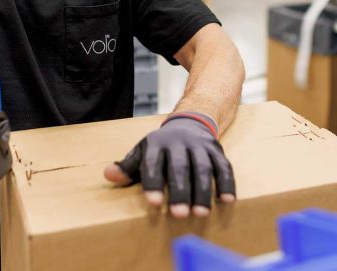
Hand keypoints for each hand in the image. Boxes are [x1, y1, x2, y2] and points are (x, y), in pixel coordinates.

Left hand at [104, 112, 235, 217]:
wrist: (190, 122)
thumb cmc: (161, 148)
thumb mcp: (141, 152)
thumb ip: (127, 166)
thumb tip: (109, 175)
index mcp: (156, 144)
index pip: (153, 163)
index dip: (153, 183)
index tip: (154, 203)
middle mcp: (179, 142)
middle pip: (180, 167)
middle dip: (180, 191)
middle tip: (180, 215)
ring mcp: (200, 146)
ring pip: (204, 168)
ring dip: (203, 191)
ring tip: (201, 213)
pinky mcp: (217, 150)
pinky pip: (225, 166)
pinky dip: (227, 183)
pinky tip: (227, 201)